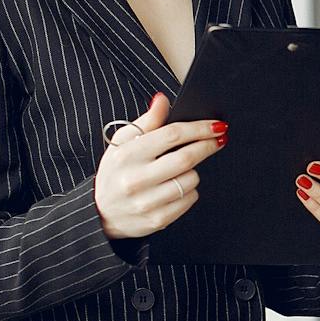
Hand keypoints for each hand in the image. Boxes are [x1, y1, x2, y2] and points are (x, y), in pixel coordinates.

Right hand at [95, 93, 226, 238]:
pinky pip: (189, 199)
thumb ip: (146, 121)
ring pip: (190, 180)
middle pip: (186, 158)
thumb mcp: (122, 142)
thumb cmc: (116, 172)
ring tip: (181, 169)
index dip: (199, 128)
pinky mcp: (158, 219)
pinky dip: (189, 190)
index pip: (171, 135)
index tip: (216, 125)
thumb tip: (162, 100)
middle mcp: (135, 179)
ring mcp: (147, 202)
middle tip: (218, 139)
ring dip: (194, 170)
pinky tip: (176, 186)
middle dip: (208, 146)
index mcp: (127, 155)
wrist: (101, 213)